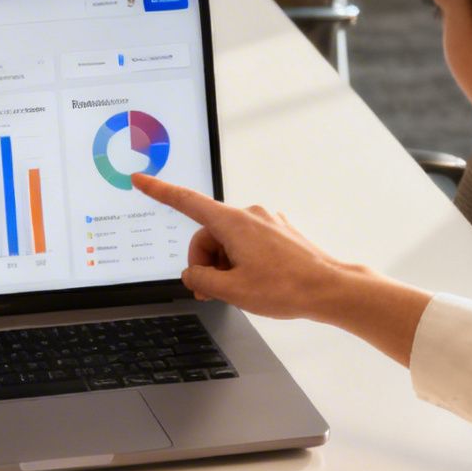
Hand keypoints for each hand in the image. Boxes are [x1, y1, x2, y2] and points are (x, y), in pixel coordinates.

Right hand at [132, 174, 354, 319]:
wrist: (330, 289)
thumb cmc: (287, 288)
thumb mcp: (231, 290)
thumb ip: (201, 279)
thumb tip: (193, 274)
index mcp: (233, 222)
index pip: (186, 201)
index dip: (159, 191)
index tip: (140, 180)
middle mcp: (249, 215)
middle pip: (208, 234)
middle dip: (205, 262)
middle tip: (212, 291)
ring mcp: (266, 222)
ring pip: (228, 241)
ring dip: (224, 265)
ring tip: (238, 290)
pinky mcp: (278, 232)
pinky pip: (247, 243)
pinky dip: (241, 261)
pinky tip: (254, 282)